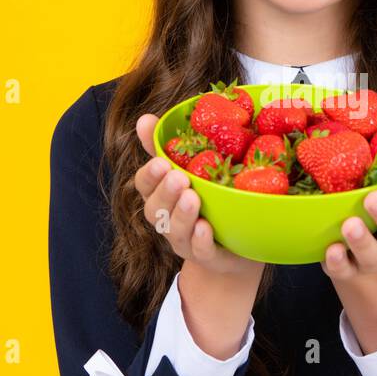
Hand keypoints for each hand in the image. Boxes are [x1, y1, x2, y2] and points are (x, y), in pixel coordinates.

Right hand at [134, 114, 264, 280]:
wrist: (233, 247)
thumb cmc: (206, 201)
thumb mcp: (188, 171)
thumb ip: (166, 147)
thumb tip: (143, 118)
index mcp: (160, 196)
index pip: (143, 185)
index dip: (149, 175)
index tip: (162, 162)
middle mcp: (166, 220)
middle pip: (155, 209)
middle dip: (165, 193)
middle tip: (178, 177)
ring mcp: (185, 241)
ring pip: (175, 230)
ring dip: (182, 214)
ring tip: (193, 198)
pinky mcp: (206, 257)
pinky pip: (199, 251)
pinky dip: (200, 240)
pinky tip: (206, 227)